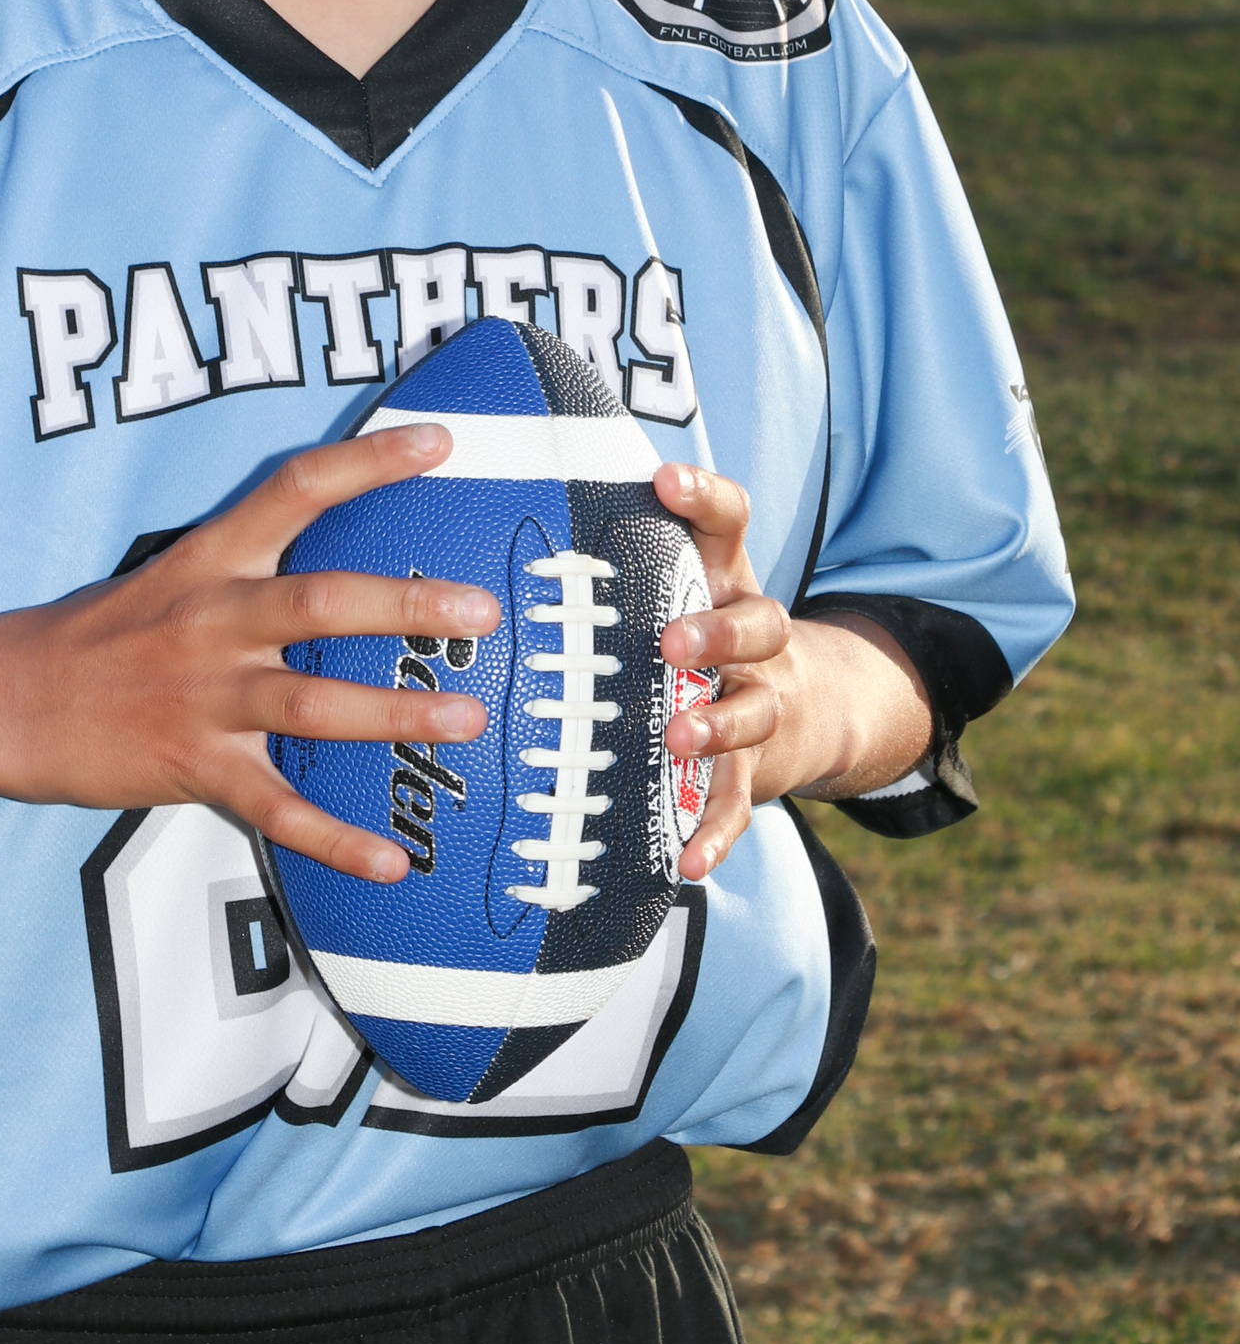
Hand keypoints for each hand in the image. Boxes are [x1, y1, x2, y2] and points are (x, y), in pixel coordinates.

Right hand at [0, 422, 498, 882]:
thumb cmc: (95, 636)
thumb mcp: (169, 575)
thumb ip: (248, 566)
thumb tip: (340, 564)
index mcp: (210, 558)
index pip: (296, 487)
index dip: (369, 461)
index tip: (439, 441)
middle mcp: (212, 620)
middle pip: (321, 603)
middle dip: (407, 606)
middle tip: (483, 610)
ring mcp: (203, 697)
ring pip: (312, 705)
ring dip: (395, 715)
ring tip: (467, 718)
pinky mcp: (191, 767)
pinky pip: (276, 810)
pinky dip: (336, 840)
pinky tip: (393, 861)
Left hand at [653, 465, 938, 879]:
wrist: (811, 709)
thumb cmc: (707, 630)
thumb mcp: (684, 581)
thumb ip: (631, 551)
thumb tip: (532, 496)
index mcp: (728, 580)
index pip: (730, 523)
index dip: (704, 498)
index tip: (665, 482)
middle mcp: (756, 640)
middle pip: (758, 624)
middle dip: (717, 632)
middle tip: (671, 641)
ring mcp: (761, 705)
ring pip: (753, 713)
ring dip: (717, 725)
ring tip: (678, 737)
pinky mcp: (754, 771)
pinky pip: (740, 804)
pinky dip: (715, 833)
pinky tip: (689, 861)